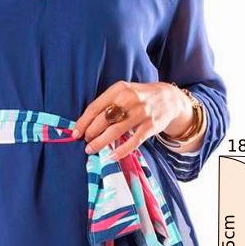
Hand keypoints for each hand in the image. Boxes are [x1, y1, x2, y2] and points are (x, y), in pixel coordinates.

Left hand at [73, 80, 194, 160]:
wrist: (169, 98)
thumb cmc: (139, 97)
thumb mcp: (123, 92)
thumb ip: (107, 104)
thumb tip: (86, 124)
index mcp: (119, 89)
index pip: (95, 107)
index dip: (83, 122)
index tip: (75, 133)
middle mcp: (130, 99)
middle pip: (104, 119)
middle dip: (91, 133)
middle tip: (85, 141)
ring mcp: (141, 112)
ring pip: (116, 131)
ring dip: (101, 142)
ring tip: (91, 149)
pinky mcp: (151, 125)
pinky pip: (134, 141)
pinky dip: (121, 150)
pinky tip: (112, 156)